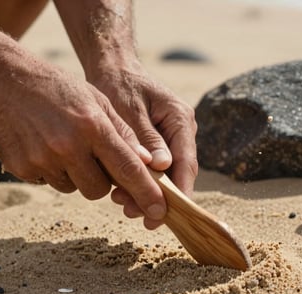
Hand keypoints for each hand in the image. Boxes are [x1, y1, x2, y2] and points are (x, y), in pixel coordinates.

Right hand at [0, 55, 167, 221]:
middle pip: (99, 190)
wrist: (4, 79)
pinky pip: (49, 182)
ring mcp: (42, 159)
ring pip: (73, 188)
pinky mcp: (21, 168)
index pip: (128, 169)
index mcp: (92, 126)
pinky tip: (44, 146)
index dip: (147, 193)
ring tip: (64, 144)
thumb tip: (147, 163)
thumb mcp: (97, 101)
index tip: (159, 211)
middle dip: (102, 181)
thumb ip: (123, 133)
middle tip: (92, 157)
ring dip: (75, 175)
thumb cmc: (58, 88)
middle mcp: (67, 146)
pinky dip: (52, 171)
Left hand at [89, 62, 197, 228]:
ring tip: (125, 206)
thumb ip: (146, 138)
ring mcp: (172, 139)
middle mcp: (181, 132)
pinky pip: (155, 169)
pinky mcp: (159, 145)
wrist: (115, 70)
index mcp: (180, 119)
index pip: (186, 161)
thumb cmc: (120, 85)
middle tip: (141, 216)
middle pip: (179, 173)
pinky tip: (123, 192)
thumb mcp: (130, 109)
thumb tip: (162, 167)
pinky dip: (142, 182)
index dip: (180, 190)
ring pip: (167, 175)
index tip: (170, 212)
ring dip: (149, 193)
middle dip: (162, 197)